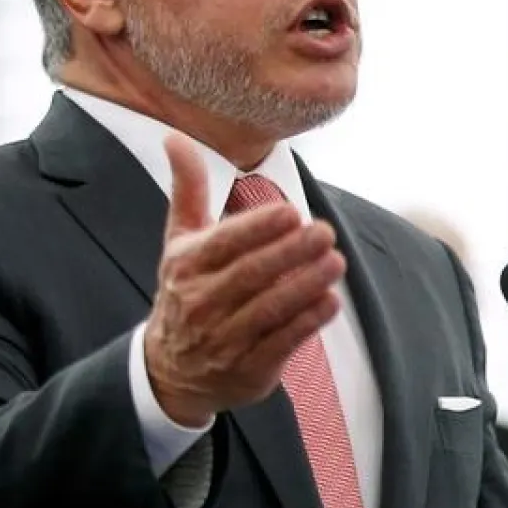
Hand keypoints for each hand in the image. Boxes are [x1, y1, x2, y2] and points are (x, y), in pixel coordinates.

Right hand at [144, 133, 344, 426]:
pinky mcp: (248, 369)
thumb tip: (176, 137)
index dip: (259, 228)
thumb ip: (187, 189)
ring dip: (305, 285)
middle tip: (326, 232)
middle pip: (251, 274)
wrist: (171, 371)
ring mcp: (223, 339)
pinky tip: (331, 301)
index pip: (224, 243)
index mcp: (186, 265)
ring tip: (336, 262)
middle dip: (291, 252)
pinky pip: (281, 342)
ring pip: (269, 309)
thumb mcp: (179, 240)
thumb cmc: (186, 290)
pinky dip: (307, 322)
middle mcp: (201, 302)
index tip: (292, 212)